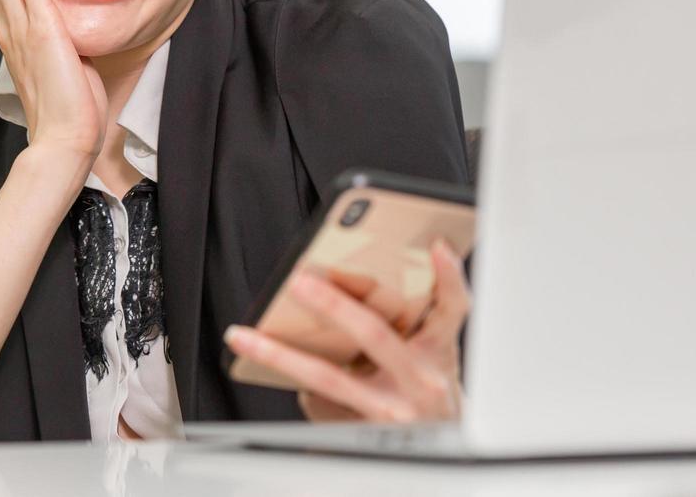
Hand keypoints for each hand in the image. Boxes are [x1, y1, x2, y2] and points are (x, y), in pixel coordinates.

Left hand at [224, 240, 469, 422]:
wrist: (436, 449)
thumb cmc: (425, 390)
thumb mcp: (432, 355)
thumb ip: (410, 318)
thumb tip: (353, 280)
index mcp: (439, 352)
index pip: (453, 309)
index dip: (449, 278)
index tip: (435, 245)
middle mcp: (422, 382)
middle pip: (375, 334)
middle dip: (334, 306)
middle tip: (298, 281)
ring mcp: (393, 411)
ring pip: (328, 378)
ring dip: (280, 355)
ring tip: (242, 337)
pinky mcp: (365, 434)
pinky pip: (320, 404)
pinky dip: (297, 389)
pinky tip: (269, 373)